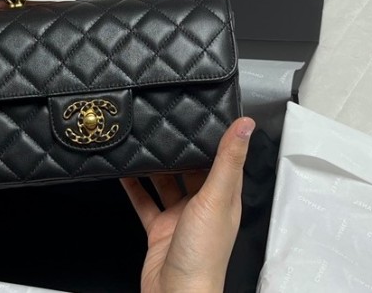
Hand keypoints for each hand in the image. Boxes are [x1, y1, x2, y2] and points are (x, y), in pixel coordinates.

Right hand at [121, 117, 254, 292]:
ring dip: (156, 167)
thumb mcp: (216, 197)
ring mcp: (180, 218)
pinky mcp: (159, 230)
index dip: (215, 139)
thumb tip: (246, 125)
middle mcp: (203, 206)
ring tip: (144, 143)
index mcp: (224, 198)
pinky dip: (135, 188)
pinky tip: (125, 173)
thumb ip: (227, 160)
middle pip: (192, 171)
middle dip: (180, 151)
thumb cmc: (203, 253)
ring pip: (167, 184)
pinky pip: (146, 203)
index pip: (223, 161)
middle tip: (166, 125)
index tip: (204, 117)